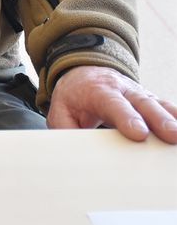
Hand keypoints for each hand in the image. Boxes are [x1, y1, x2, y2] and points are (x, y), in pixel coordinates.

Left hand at [47, 65, 176, 142]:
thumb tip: (71, 151)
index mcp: (97, 90)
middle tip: (171, 134)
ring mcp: (137, 93)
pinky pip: (165, 106)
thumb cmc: (73, 96)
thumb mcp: (60, 110)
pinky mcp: (148, 100)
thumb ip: (65, 129)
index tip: (139, 133)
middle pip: (142, 102)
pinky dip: (175, 115)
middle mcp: (121, 88)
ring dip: (171, 118)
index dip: (126, 117)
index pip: (113, 104)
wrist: (83, 74)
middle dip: (158, 118)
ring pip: (157, 103)